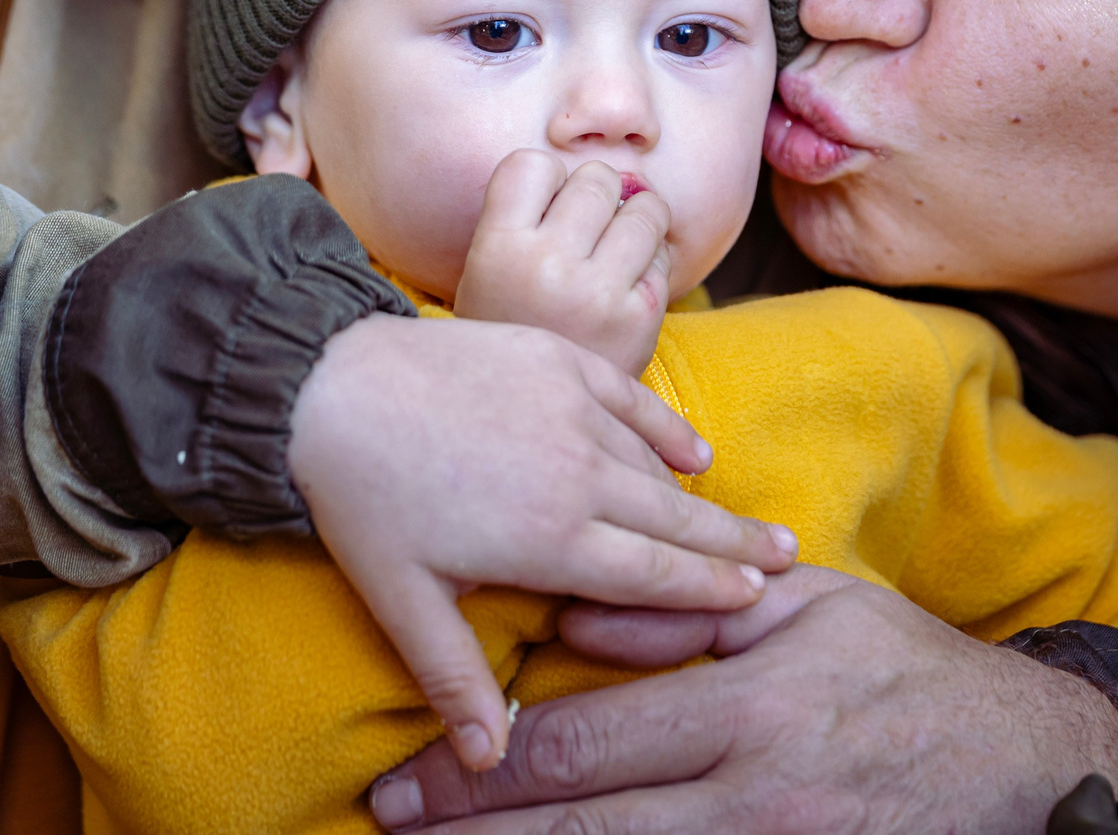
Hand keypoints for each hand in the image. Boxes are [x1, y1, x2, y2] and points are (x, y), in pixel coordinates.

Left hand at [289, 314, 797, 773]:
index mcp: (550, 538)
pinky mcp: (560, 359)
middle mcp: (579, 473)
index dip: (711, 591)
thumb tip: (489, 758)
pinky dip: (668, 430)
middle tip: (790, 559)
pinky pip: (634, 400)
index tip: (759, 601)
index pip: (653, 576)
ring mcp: (574, 408)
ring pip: (658, 466)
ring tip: (745, 524)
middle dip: (737, 545)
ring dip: (703, 499)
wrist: (328, 384)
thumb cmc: (361, 498)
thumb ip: (455, 677)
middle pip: (678, 521)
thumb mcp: (403, 599)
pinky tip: (694, 453)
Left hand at [366, 566, 1117, 833]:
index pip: (580, 745)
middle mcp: (749, 795)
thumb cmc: (912, 676)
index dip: (478, 772)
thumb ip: (688, 616)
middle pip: (576, 830)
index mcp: (747, 706)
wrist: (1031, 771)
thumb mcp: (814, 610)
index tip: (401, 787)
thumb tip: (572, 619)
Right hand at [457, 151, 673, 374]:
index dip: (544, 182)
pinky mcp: (640, 319)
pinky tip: (625, 290)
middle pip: (597, 178)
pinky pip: (664, 255)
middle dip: (598, 197)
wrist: (533, 421)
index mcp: (496, 248)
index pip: (532, 163)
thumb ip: (530, 213)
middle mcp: (546, 265)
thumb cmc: (511, 330)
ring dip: (636, 221)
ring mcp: (597, 293)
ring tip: (614, 254)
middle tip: (586, 235)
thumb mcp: (487, 269)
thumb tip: (616, 172)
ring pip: (645, 208)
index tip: (543, 210)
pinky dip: (651, 264)